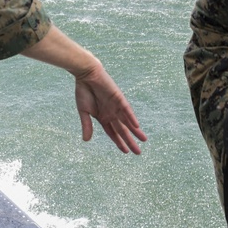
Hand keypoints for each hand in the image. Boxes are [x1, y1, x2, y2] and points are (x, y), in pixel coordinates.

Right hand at [22, 26, 146, 153]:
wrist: (86, 74)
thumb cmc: (83, 91)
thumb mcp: (83, 111)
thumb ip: (87, 125)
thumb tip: (86, 141)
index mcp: (103, 117)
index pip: (113, 133)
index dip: (119, 142)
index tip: (125, 151)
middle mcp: (111, 113)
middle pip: (122, 130)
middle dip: (130, 141)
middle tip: (138, 152)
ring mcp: (116, 106)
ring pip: (128, 121)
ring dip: (135, 131)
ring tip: (143, 140)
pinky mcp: (119, 98)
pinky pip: (126, 109)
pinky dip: (131, 117)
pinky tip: (136, 126)